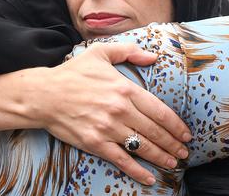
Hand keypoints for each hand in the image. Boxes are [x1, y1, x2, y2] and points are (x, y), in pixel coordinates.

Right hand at [23, 42, 191, 184]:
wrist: (43, 94)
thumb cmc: (72, 73)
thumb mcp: (100, 53)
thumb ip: (129, 51)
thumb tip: (153, 57)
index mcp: (124, 88)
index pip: (159, 110)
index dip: (176, 124)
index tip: (186, 132)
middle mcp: (119, 109)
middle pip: (155, 131)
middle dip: (173, 143)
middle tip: (184, 151)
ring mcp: (107, 128)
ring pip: (142, 146)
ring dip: (161, 157)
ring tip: (173, 162)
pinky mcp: (94, 143)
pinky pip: (122, 160)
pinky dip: (138, 171)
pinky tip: (150, 178)